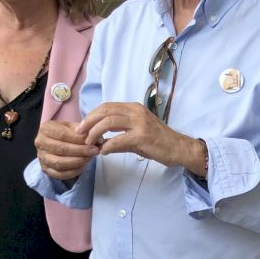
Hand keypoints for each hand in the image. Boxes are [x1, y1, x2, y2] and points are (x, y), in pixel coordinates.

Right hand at [35, 120, 98, 180]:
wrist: (53, 141)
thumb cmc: (64, 132)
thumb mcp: (71, 126)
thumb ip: (82, 131)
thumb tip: (97, 139)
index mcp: (45, 129)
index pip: (63, 135)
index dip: (79, 140)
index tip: (93, 143)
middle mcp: (40, 143)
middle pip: (61, 149)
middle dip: (81, 151)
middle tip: (94, 151)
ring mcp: (41, 157)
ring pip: (59, 163)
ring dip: (78, 162)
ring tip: (89, 158)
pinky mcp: (45, 169)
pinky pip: (59, 174)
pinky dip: (73, 172)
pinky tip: (83, 166)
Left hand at [79, 103, 201, 171]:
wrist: (179, 149)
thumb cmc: (158, 142)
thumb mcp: (136, 134)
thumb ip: (118, 135)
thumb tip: (99, 142)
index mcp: (134, 108)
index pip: (107, 106)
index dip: (92, 115)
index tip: (82, 126)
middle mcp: (136, 112)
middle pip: (105, 111)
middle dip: (89, 122)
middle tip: (80, 133)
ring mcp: (140, 123)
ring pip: (109, 122)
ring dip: (95, 133)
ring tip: (89, 143)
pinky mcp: (142, 136)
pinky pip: (118, 139)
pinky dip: (107, 145)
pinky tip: (103, 151)